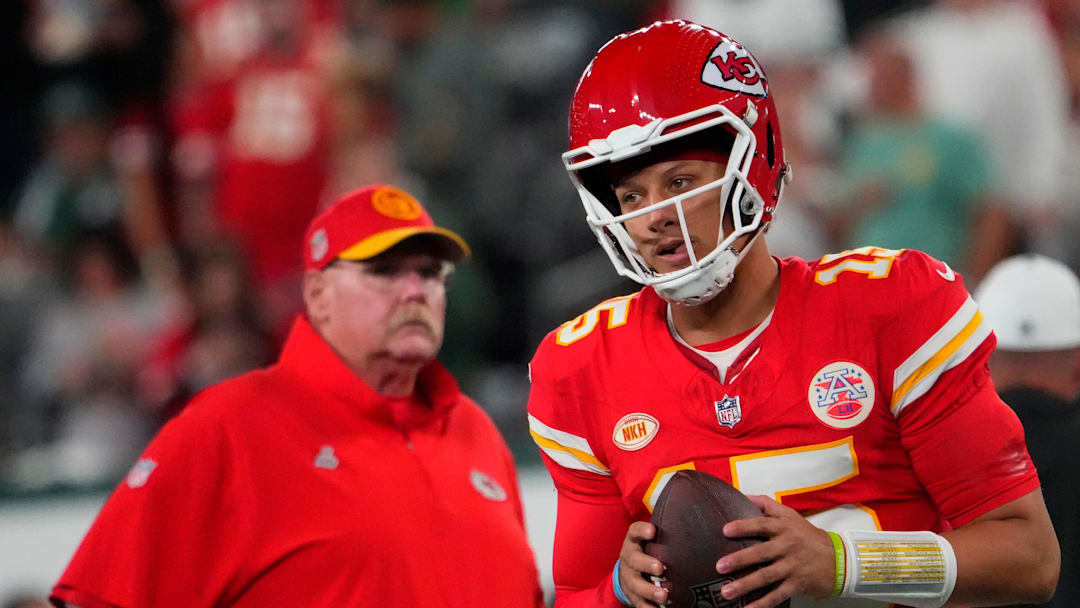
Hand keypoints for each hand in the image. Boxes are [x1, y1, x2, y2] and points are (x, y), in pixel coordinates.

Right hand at [618, 521, 669, 606]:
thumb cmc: (649, 551)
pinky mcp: (633, 596)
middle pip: (634, 559)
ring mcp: (630, 578)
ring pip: (636, 584)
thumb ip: (669, 530)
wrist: (627, 573)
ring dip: (650, 590)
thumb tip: (699, 511)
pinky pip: (640, 604)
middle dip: (646, 564)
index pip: (635, 531)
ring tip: (664, 595)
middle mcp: (629, 558)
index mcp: (634, 541)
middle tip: (660, 568)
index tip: (652, 531)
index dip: (642, 531)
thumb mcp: (653, 539)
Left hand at [714, 495, 835, 607]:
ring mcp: (792, 566)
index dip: (743, 526)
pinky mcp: (797, 584)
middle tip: (720, 566)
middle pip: (760, 552)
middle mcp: (787, 546)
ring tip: (726, 592)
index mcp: (784, 528)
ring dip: (745, 585)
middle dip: (739, 560)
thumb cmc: (808, 536)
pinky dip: (763, 604)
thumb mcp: (790, 515)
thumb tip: (742, 495)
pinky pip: (777, 595)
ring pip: (766, 576)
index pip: (761, 524)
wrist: (838, 559)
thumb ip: (766, 504)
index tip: (726, 530)